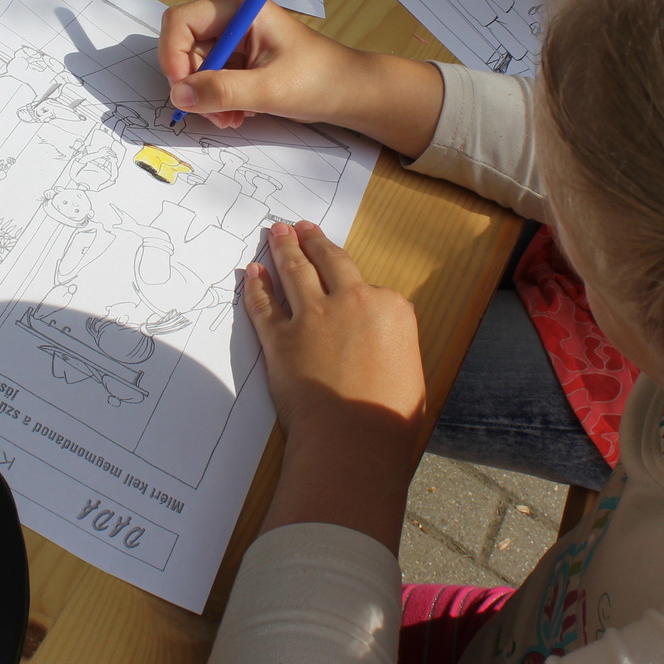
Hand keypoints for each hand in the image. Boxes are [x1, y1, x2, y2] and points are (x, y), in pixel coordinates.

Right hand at [158, 0, 365, 129]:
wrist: (348, 92)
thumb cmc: (319, 80)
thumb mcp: (269, 89)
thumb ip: (222, 91)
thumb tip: (179, 96)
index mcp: (239, 9)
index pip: (181, 21)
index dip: (172, 54)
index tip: (182, 90)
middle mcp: (231, 19)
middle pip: (184, 48)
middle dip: (193, 85)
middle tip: (214, 114)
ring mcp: (233, 40)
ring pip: (194, 69)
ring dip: (206, 99)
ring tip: (231, 119)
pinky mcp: (238, 61)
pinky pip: (209, 80)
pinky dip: (216, 101)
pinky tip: (236, 115)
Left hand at [244, 221, 422, 445]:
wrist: (355, 438)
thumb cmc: (391, 416)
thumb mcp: (411, 369)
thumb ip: (392, 342)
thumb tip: (377, 342)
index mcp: (390, 307)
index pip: (368, 286)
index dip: (353, 286)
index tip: (343, 276)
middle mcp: (352, 301)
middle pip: (329, 261)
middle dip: (312, 240)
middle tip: (300, 226)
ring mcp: (313, 317)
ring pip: (294, 271)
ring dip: (283, 248)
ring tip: (276, 232)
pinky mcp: (280, 338)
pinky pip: (263, 305)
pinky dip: (256, 287)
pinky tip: (252, 274)